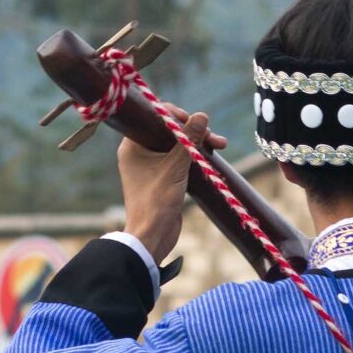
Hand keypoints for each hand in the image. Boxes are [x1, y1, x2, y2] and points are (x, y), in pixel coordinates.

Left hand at [118, 106, 224, 265]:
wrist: (152, 237)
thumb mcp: (175, 167)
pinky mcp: (164, 176)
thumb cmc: (156, 202)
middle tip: (211, 135)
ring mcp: (152, 164)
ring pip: (177, 143)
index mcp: (132, 145)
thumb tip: (202, 116)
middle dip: (192, 129)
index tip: (193, 119)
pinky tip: (211, 153)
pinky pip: (180, 157)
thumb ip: (188, 140)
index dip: (174, 114)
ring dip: (197, 141)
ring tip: (220, 144)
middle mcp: (139, 152)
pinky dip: (195, 155)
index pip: (153, 117)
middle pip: (168, 129)